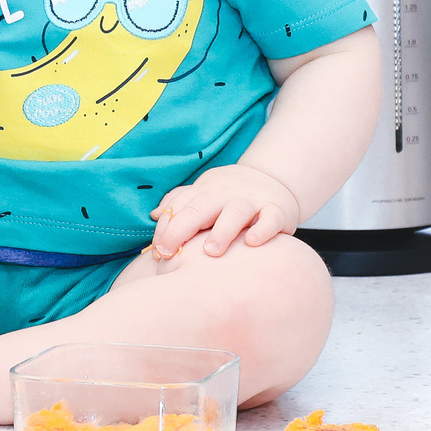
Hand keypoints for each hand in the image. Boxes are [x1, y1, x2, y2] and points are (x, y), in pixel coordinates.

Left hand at [149, 163, 300, 257]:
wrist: (274, 179)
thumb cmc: (230, 195)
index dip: (166, 227)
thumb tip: (154, 215)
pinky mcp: (277, 210)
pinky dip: (262, 229)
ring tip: (211, 251)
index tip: (156, 250)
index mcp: (204, 192)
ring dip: (222, 230)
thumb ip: (180, 202)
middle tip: (168, 252)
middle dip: (182, 228)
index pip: (179, 206)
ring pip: (236, 211)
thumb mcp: (204, 193)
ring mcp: (252, 201)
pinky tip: (252, 242)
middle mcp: (226, 195)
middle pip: (201, 207)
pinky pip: (271, 218)